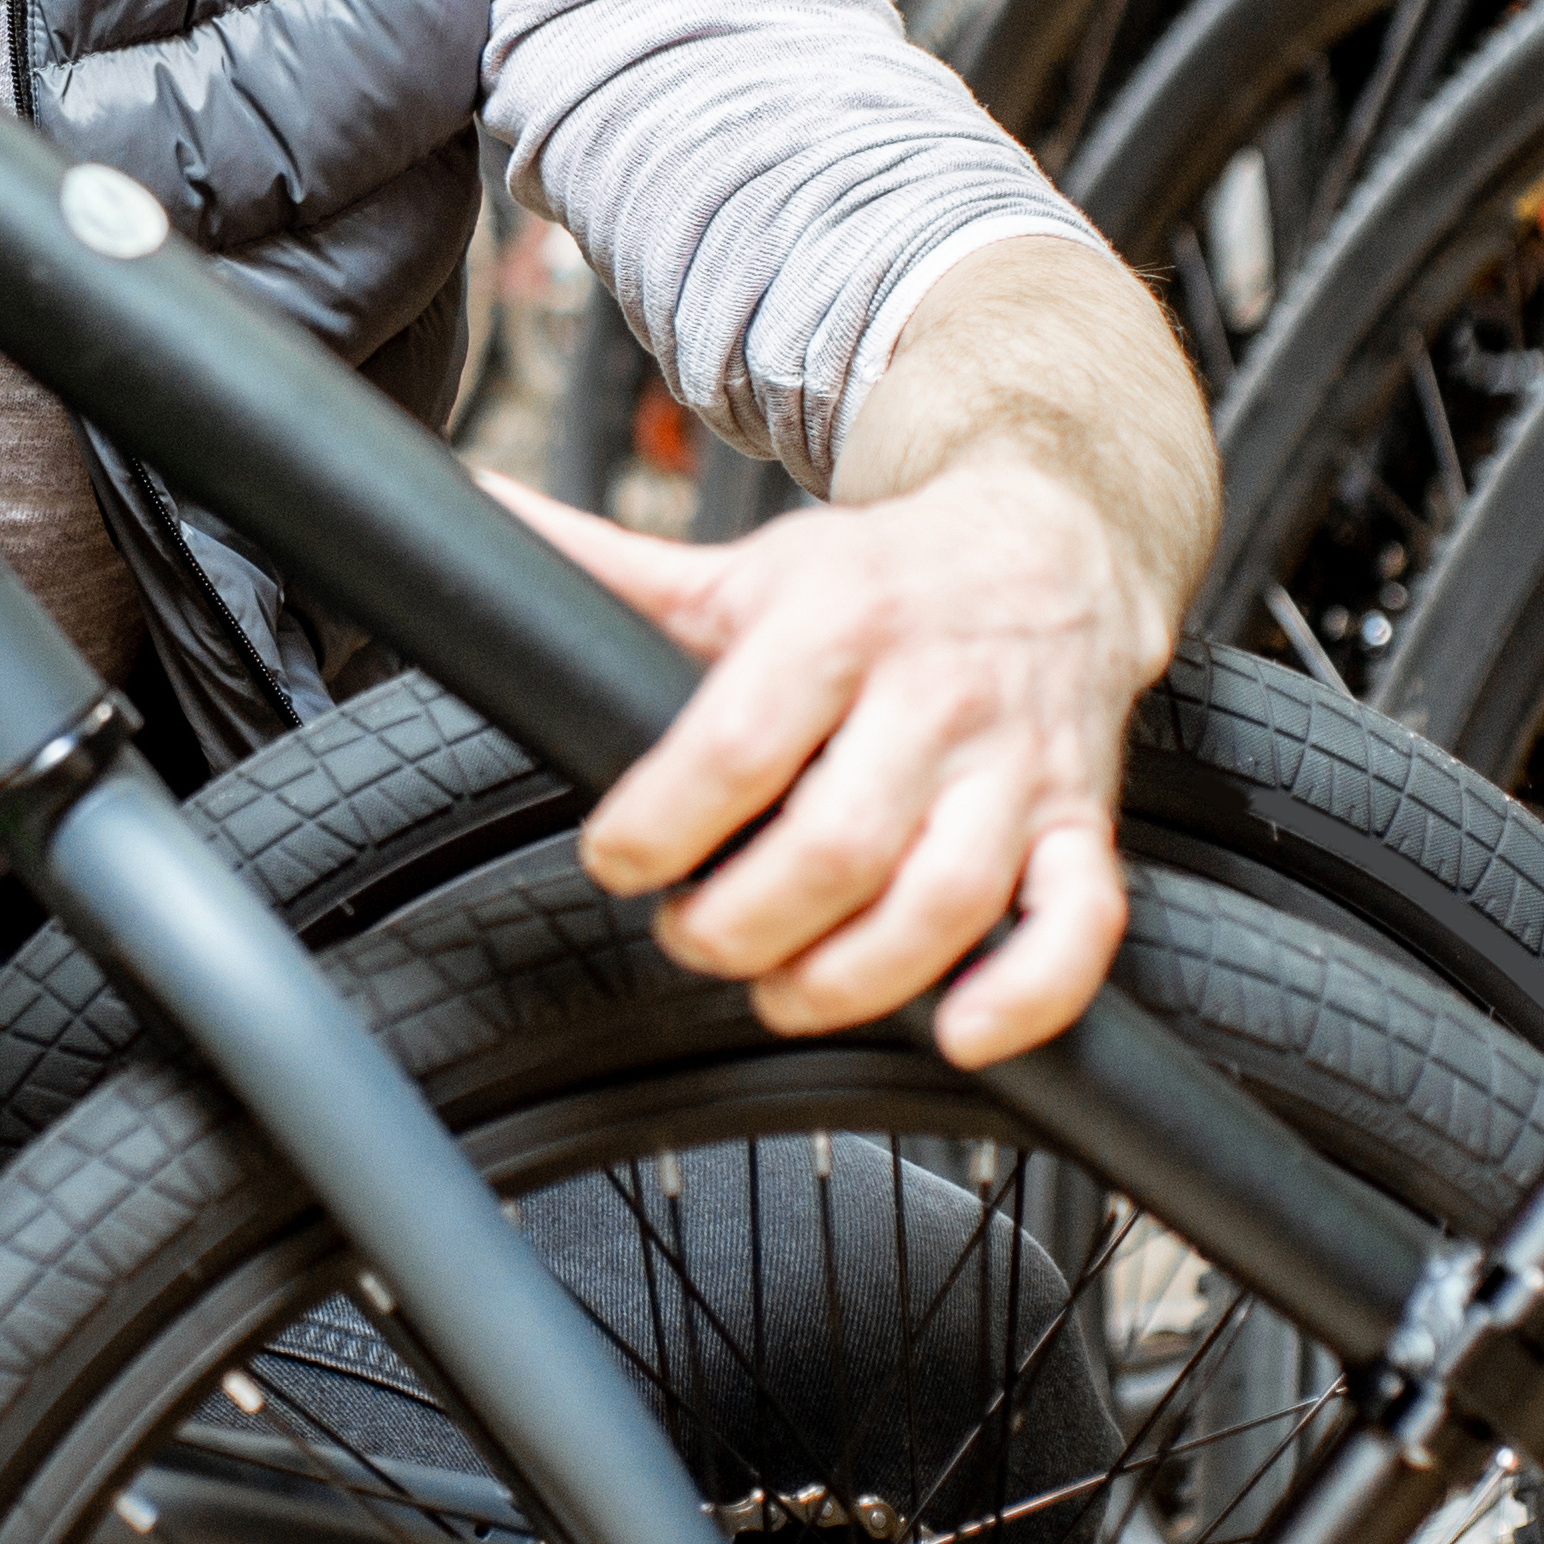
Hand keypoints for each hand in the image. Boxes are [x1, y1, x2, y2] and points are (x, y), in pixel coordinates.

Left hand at [515, 456, 1152, 1061]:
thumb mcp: (738, 568)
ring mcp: (1017, 768)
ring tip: (781, 989)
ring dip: (848, 979)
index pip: (736, 745)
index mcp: (838, 623)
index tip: (618, 860)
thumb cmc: (877, 582)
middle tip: (691, 933)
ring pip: (945, 900)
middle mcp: (936, 695)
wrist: (1052, 547)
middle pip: (833, 847)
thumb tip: (462, 513)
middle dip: (737, 924)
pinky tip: (956, 1030)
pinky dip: (1025, 996)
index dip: (658, 829)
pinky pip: (1080, 926)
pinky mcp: (1081, 825)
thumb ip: (601, 570)